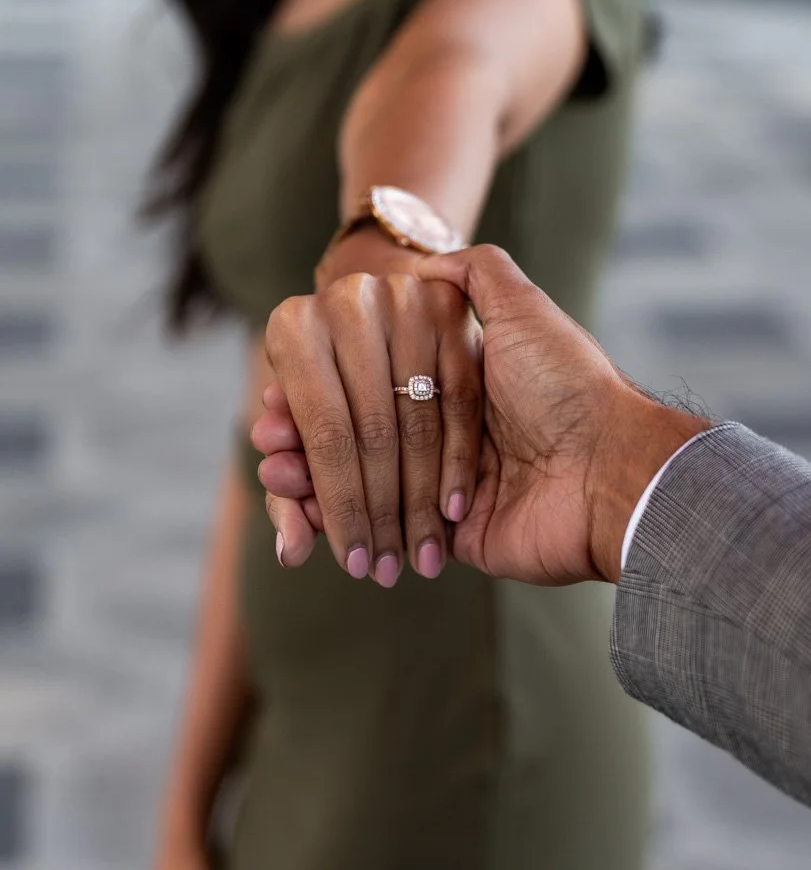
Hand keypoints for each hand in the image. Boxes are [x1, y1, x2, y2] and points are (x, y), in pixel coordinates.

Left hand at [254, 270, 482, 583]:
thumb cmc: (326, 386)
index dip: (340, 506)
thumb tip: (292, 551)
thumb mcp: (298, 435)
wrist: (374, 311)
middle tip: (388, 570)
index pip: (324, 434)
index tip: (353, 563)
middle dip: (382, 512)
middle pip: (373, 429)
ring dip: (421, 499)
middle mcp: (347, 303)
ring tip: (420, 556)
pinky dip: (457, 461)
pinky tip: (453, 512)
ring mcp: (403, 299)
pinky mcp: (451, 308)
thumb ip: (292, 494)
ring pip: (418, 419)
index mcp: (293, 327)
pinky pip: (460, 400)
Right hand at [257, 247, 709, 583]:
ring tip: (274, 472)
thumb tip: (429, 256)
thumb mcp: (523, 309)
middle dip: (307, 438)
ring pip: (361, 484)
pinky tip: (301, 513)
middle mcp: (449, 433)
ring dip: (313, 481)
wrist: (610, 471)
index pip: (370, 382)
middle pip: (357, 436)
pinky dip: (339, 523)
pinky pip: (384, 530)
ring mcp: (446, 486)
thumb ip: (479, 274)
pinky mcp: (450, 535)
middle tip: (266, 438)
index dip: (323, 388)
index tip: (279, 392)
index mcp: (457, 382)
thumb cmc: (566, 386)